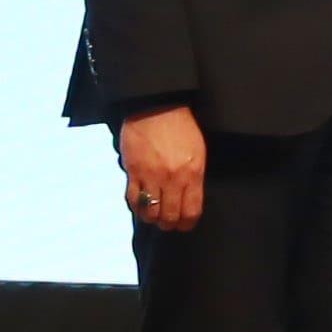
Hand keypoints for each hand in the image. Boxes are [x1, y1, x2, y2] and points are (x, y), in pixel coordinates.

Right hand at [117, 103, 209, 231]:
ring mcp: (151, 176)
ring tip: (154, 216)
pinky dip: (137, 208)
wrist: (157, 106)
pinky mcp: (133, 171)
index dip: (187, 224)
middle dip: (169, 225)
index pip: (191, 212)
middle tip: (168, 223)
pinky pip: (133, 199)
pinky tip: (141, 206)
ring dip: (152, 219)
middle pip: (170, 217)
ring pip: (151, 213)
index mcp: (192, 173)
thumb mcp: (198, 152)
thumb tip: (189, 200)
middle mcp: (172, 179)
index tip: (184, 225)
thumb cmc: (181, 127)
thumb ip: (195, 177)